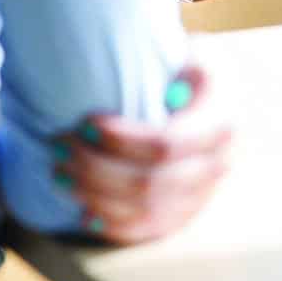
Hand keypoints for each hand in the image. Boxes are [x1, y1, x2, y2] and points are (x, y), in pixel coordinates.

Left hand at [56, 64, 231, 245]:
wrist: (214, 95)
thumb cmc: (190, 67)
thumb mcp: (191, 50)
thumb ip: (166, 58)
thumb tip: (121, 60)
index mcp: (222, 120)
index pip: (166, 144)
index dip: (122, 140)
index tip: (85, 123)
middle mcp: (219, 163)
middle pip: (149, 182)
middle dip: (95, 168)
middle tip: (59, 145)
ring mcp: (204, 194)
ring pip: (144, 210)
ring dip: (95, 195)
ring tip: (60, 172)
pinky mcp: (186, 212)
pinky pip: (148, 230)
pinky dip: (113, 225)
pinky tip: (84, 211)